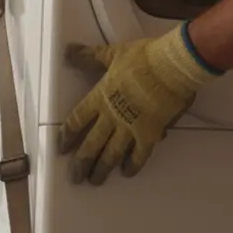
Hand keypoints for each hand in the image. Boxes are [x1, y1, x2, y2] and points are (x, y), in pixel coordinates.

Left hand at [58, 24, 219, 184]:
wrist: (171, 67)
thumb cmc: (143, 58)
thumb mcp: (112, 54)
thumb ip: (90, 57)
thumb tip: (68, 51)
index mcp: (100, 98)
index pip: (77, 120)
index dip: (68, 136)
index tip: (61, 148)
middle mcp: (111, 117)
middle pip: (91, 145)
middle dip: (81, 163)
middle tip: (76, 177)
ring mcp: (129, 128)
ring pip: (111, 154)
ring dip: (102, 169)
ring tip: (95, 181)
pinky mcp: (149, 134)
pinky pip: (139, 155)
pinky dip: (133, 165)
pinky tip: (127, 172)